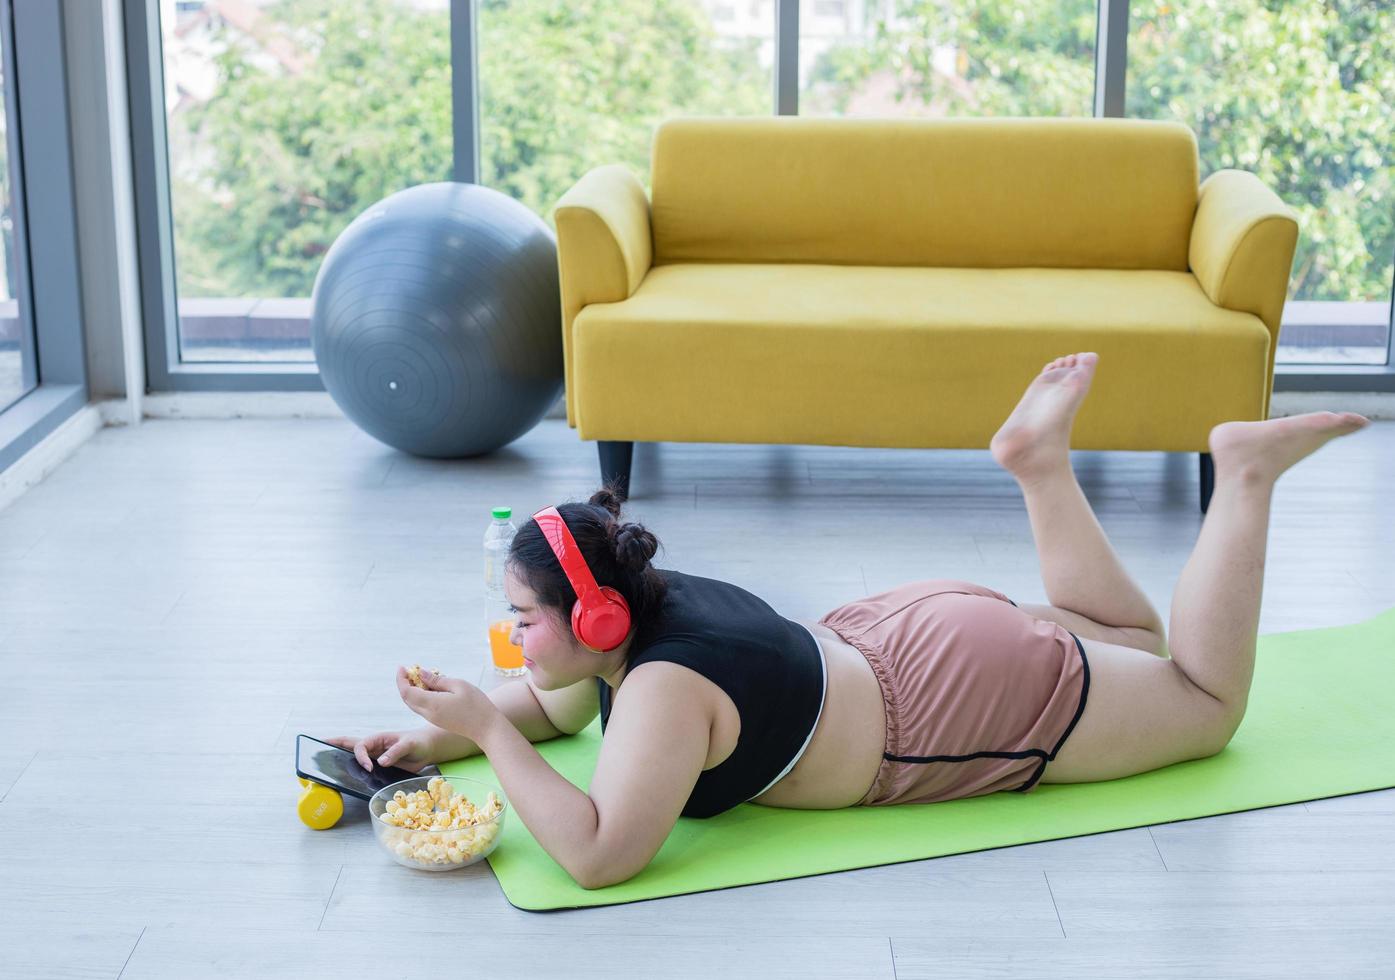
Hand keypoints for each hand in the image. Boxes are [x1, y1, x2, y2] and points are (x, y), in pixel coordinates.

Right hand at [324, 728, 438, 773]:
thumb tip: (380, 762)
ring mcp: (374, 758)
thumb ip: (396, 752)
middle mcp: (373, 747)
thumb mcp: (410, 745)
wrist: (427, 749)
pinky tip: (346, 780)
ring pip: (353, 759)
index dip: (361, 757)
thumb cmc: (418, 742)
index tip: (369, 768)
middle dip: (334, 744)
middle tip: (318, 745)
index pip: (361, 746)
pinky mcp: (378, 768)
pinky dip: (354, 773)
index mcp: (378, 739)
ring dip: (340, 760)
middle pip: (349, 745)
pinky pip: (363, 771)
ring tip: (324, 765)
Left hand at [396, 666, 499, 742]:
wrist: (486, 728)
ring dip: (412, 690)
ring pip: (413, 704)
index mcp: (432, 704)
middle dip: (404, 684)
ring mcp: (433, 719)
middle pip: (407, 699)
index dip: (401, 679)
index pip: (407, 692)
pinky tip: (430, 687)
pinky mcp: (438, 721)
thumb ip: (437, 680)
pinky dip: (420, 696)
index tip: (402, 667)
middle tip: (409, 670)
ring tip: (420, 676)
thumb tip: (420, 674)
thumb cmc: (476, 704)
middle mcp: (429, 714)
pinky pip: (422, 708)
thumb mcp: (459, 685)